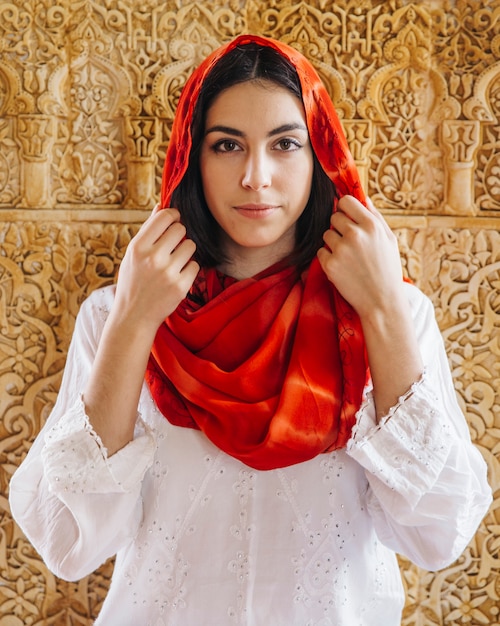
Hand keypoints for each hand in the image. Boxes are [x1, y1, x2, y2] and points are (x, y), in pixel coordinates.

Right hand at [112, 205, 198, 332]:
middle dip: (179, 235)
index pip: (165, 216)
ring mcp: (168, 272)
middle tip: (171, 247)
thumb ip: (148, 231)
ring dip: (186, 252)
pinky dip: (189, 269)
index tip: (175, 220)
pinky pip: (195, 265)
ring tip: (174, 263)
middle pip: (181, 229)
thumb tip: (161, 207)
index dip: (173, 215)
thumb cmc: (133, 281)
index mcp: (138, 247)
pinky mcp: (181, 286)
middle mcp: (153, 257)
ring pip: (191, 246)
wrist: (134, 316)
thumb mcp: (133, 255)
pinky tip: (177, 276)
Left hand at [317, 195, 403, 319]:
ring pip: (326, 235)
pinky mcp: (330, 264)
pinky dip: (328, 258)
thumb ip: (375, 217)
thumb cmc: (387, 270)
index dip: (344, 208)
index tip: (347, 216)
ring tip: (348, 257)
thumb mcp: (389, 240)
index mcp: (371, 225)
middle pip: (334, 217)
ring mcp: (341, 250)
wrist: (381, 302)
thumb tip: (362, 198)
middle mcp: (355, 234)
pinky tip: (342, 268)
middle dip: (339, 227)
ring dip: (333, 243)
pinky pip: (321, 252)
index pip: (346, 201)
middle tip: (351, 243)